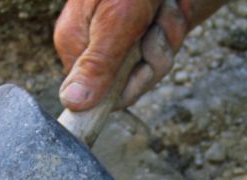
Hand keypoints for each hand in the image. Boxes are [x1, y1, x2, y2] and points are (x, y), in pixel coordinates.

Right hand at [54, 0, 223, 110]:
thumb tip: (71, 102)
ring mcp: (123, 36)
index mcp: (76, 43)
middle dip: (153, 58)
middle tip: (154, 29)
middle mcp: (97, 43)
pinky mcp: (146, 29)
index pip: (97, 95)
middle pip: (131, 83)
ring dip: (168, 36)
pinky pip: (164, 47)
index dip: (126, 87)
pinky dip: (174, 24)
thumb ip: (97, 64)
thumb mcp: (115, 22)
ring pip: (153, 65)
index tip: (140, 70)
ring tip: (163, 8)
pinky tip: (171, 4)